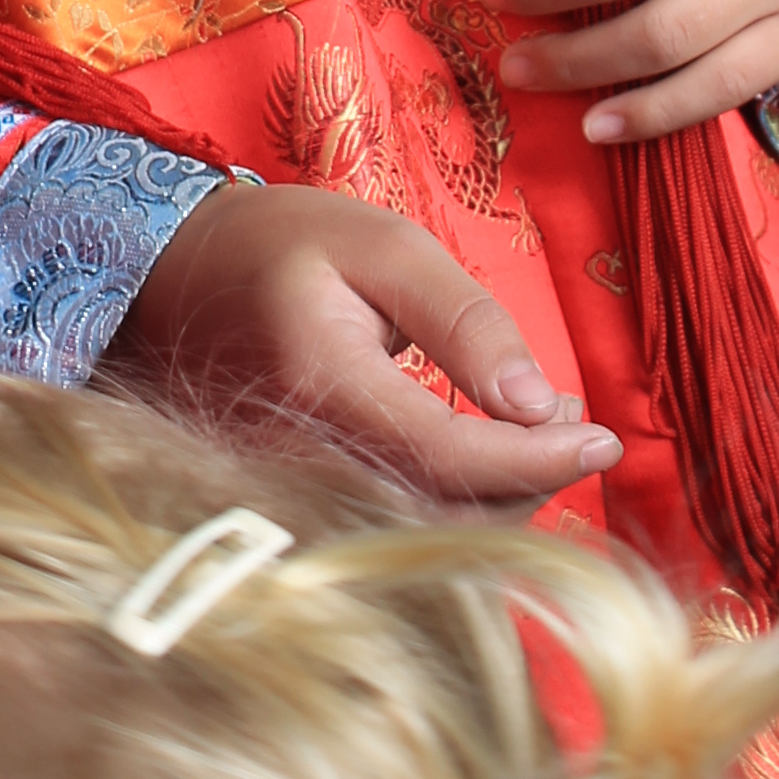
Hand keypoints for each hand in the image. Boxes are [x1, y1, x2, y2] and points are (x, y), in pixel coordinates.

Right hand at [109, 178, 620, 502]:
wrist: (173, 272)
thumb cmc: (284, 245)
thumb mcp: (384, 245)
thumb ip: (465, 322)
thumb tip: (540, 405)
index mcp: (322, 384)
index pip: (450, 459)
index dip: (539, 460)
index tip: (604, 436)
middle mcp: (300, 458)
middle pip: (443, 515)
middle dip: (528, 481)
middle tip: (573, 419)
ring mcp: (292, 490)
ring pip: (421, 533)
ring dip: (496, 496)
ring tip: (537, 426)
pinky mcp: (297, 501)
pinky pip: (391, 523)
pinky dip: (453, 501)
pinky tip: (484, 451)